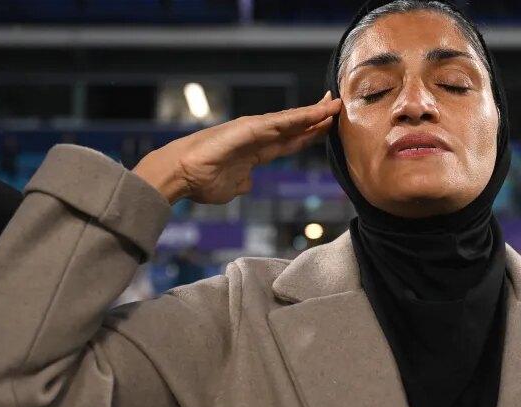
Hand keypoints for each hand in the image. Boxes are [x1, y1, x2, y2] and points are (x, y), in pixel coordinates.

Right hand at [133, 91, 341, 203]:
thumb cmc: (201, 181)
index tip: (326, 128)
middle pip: (295, 127)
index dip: (309, 135)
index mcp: (256, 152)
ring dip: (314, 113)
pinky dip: (302, 116)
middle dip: (317, 118)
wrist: (182, 176)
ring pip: (292, 121)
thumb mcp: (232, 186)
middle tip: (338, 107)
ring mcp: (254, 131)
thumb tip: (249, 182)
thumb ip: (244, 181)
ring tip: (335, 105)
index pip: (290, 142)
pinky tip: (319, 112)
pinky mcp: (250, 128)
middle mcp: (257, 137)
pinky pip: (282, 122)